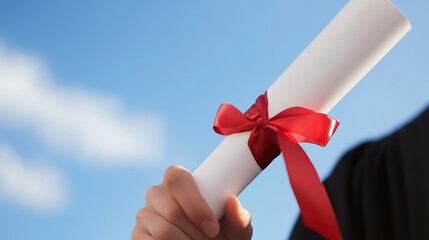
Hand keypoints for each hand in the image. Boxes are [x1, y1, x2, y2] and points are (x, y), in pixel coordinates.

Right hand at [132, 165, 252, 239]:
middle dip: (194, 230)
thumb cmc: (223, 236)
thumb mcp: (236, 229)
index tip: (213, 227)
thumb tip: (233, 202)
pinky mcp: (137, 236)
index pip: (176, 177)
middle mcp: (157, 195)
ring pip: (163, 230)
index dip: (194, 203)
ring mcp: (144, 215)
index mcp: (179, 183)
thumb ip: (239, 217)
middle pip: (170, 207)